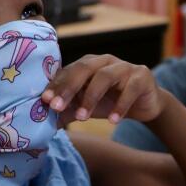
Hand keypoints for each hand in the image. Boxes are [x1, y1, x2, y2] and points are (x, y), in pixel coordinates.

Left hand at [40, 55, 165, 126]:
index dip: (56, 85)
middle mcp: (104, 61)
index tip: (45, 101)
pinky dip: (120, 105)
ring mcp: (124, 67)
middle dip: (68, 87)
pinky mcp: (142, 77)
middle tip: (57, 107)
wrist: (145, 104)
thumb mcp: (86, 107)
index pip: (68, 71)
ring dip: (91, 97)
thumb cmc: (111, 101)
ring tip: (82, 118)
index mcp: (88, 65)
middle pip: (84, 69)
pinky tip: (112, 121)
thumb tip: (40, 124)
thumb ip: (67, 112)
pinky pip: (130, 89)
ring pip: (105, 76)